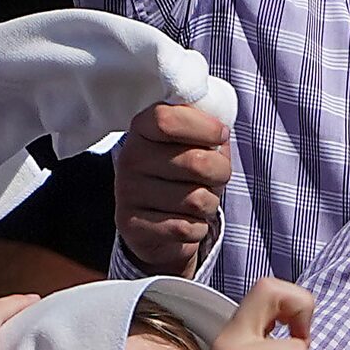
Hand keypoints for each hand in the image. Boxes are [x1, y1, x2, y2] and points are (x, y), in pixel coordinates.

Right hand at [116, 101, 233, 278]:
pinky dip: (198, 228)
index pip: (168, 120)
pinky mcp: (134, 227)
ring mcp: (128, 194)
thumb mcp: (194, 142)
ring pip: (197, 200)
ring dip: (210, 204)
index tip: (220, 134)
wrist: (158, 223)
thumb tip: (221, 131)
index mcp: (142, 128)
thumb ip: (206, 127)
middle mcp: (130, 159)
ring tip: (198, 200)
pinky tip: (186, 222)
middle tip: (215, 176)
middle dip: (221, 172)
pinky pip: (188, 228)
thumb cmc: (184, 174)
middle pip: (197, 163)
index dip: (205, 128)